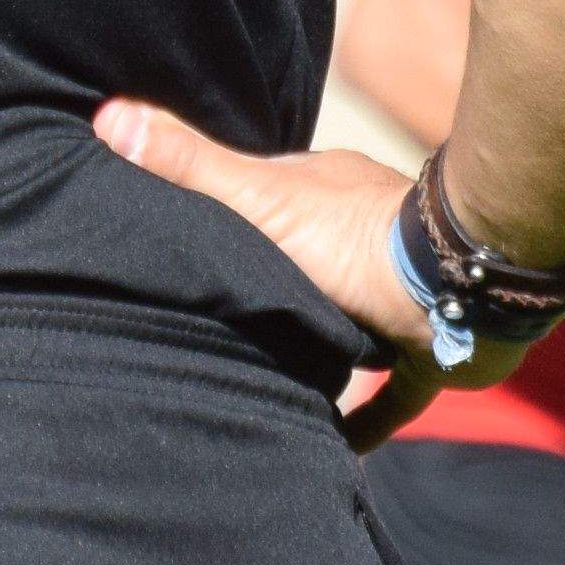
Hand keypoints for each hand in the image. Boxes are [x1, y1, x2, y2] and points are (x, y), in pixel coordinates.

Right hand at [92, 99, 455, 445]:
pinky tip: (335, 448)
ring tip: (262, 384)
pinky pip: (393, 397)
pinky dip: (366, 421)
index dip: (227, 218)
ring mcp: (396, 302)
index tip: (183, 244)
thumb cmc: (353, 239)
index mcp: (319, 198)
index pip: (263, 202)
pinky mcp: (425, 359)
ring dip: (317, 352)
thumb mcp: (258, 198)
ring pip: (348, 329)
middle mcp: (358, 244)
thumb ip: (191, 165)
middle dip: (271, 292)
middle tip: (217, 331)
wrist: (456, 290)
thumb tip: (108, 115)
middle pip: (303, 268)